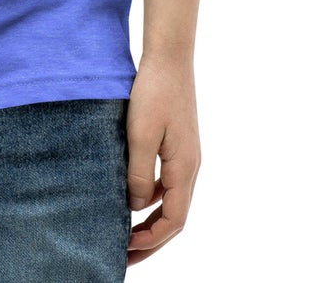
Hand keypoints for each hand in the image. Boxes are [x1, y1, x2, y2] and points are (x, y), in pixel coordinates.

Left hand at [124, 52, 200, 266]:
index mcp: (185, 169)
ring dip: (149, 220)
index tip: (126, 249)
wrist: (169, 57)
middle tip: (124, 257)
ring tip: (123, 232)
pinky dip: (149, 197)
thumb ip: (138, 174)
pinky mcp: (177, 144)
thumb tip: (132, 207)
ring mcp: (185, 155)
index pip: (174, 221)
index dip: (151, 240)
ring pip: (169, 200)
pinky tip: (128, 195)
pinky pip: (165, 181)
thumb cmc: (154, 92)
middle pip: (174, 217)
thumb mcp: (141, 135)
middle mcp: (190, 167)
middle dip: (151, 240)